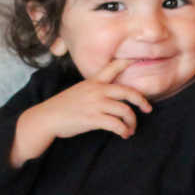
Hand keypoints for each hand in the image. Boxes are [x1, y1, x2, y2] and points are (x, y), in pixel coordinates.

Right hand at [13, 58, 151, 163]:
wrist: (46, 118)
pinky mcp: (93, 119)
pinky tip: (123, 134)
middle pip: (128, 91)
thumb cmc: (63, 107)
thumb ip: (95, 90)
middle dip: (141, 101)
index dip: (128, 62)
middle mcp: (97, 90)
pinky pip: (116, 124)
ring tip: (130, 129)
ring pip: (125, 111)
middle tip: (148, 109)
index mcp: (93, 81)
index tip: (139, 60)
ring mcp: (95, 104)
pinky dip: (124, 131)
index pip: (113, 67)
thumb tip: (111, 97)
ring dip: (131, 122)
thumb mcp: (79, 91)